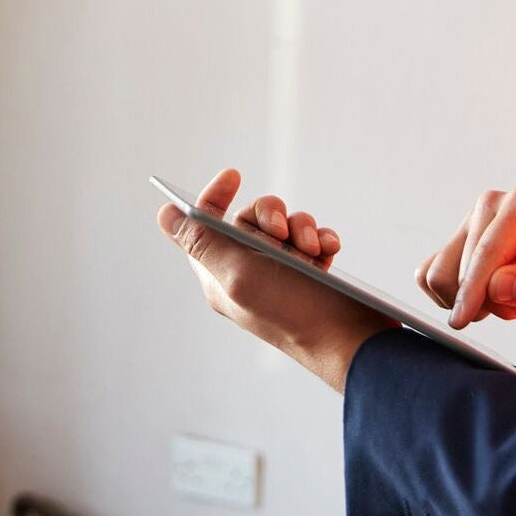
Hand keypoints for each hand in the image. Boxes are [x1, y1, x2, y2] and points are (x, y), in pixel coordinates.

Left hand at [157, 168, 396, 392]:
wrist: (350, 340)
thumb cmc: (294, 312)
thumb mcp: (240, 274)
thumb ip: (203, 242)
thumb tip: (166, 215)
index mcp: (222, 276)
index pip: (204, 225)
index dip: (213, 196)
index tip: (234, 175)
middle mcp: (249, 272)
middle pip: (250, 218)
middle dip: (272, 215)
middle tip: (283, 232)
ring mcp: (283, 273)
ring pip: (286, 225)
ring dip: (303, 228)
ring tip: (312, 250)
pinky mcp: (313, 272)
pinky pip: (314, 238)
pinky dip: (322, 239)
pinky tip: (328, 251)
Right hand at [416, 186, 515, 329]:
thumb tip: (497, 287)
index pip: (488, 250)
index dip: (473, 288)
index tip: (462, 318)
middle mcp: (491, 206)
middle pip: (460, 266)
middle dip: (484, 300)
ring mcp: (469, 223)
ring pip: (439, 274)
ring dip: (469, 301)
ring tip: (504, 301)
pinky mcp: (454, 242)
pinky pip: (428, 276)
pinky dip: (448, 298)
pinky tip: (480, 299)